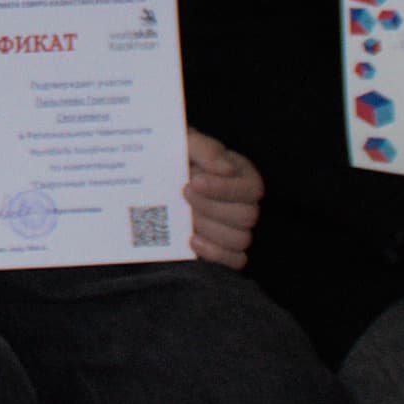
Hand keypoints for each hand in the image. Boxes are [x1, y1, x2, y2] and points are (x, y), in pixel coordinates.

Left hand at [181, 131, 262, 271]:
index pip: (252, 188)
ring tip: (185, 218)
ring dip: (209, 228)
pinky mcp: (224, 250)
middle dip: (211, 207)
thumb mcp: (185, 143)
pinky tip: (191, 240)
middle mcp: (245, 203)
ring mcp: (236, 229)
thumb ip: (204, 148)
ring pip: (240, 239)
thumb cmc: (173, 158)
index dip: (225, 189)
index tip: (194, 182)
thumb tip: (226, 168)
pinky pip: (235, 261)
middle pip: (247, 216)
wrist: (151, 180)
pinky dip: (214, 253)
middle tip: (183, 195)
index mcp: (243, 176)